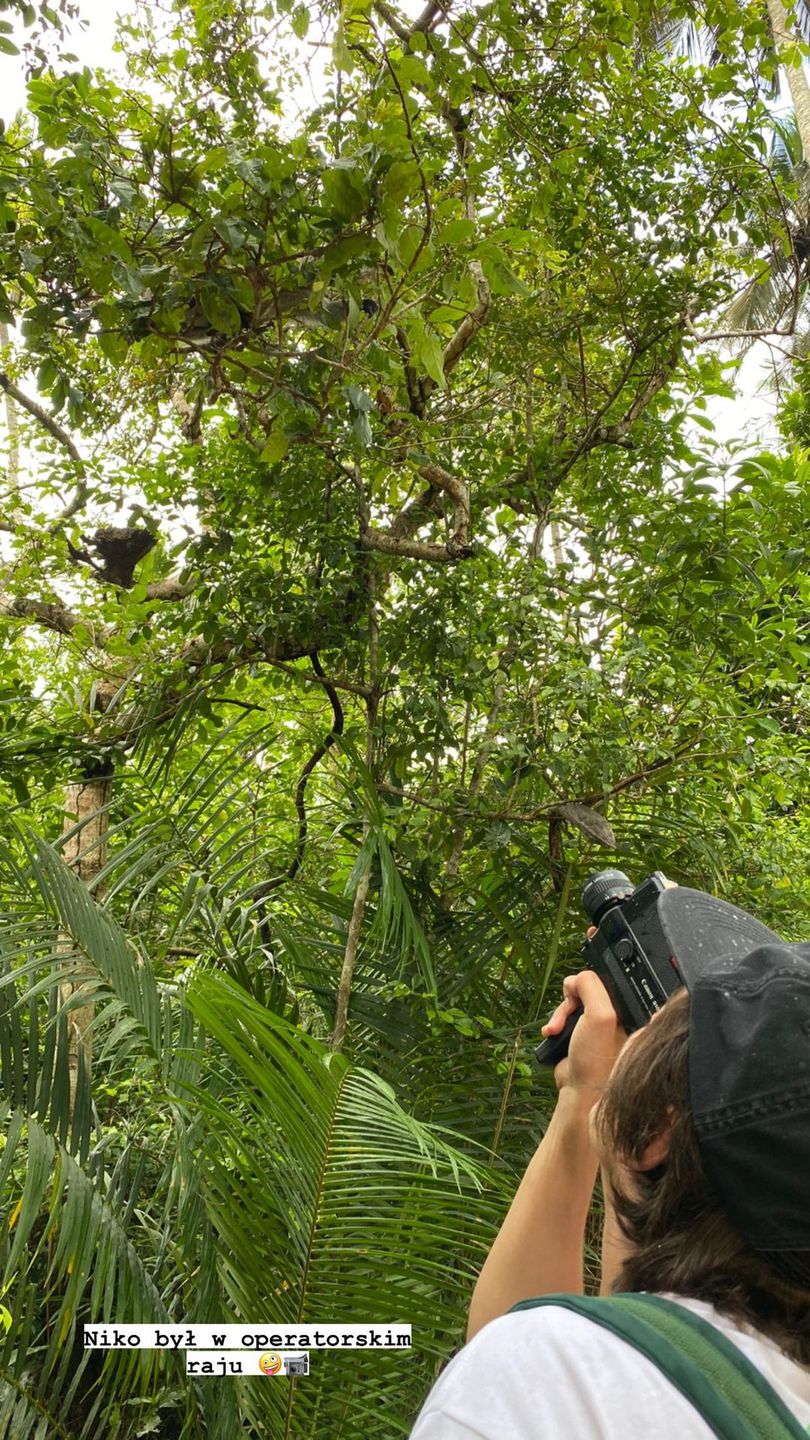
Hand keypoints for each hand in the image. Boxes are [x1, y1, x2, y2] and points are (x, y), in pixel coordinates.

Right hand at [540, 966, 626, 1098]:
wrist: (578, 1091)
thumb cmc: (596, 1060)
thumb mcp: (600, 1015)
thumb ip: (591, 987)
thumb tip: (573, 980)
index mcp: (629, 1010)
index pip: (611, 980)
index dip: (594, 983)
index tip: (583, 990)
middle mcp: (615, 1016)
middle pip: (588, 990)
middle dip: (572, 999)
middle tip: (571, 1010)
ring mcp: (596, 1026)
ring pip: (573, 1002)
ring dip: (561, 1013)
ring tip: (557, 1028)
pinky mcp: (580, 1034)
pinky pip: (565, 1017)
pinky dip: (555, 1023)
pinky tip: (552, 1033)